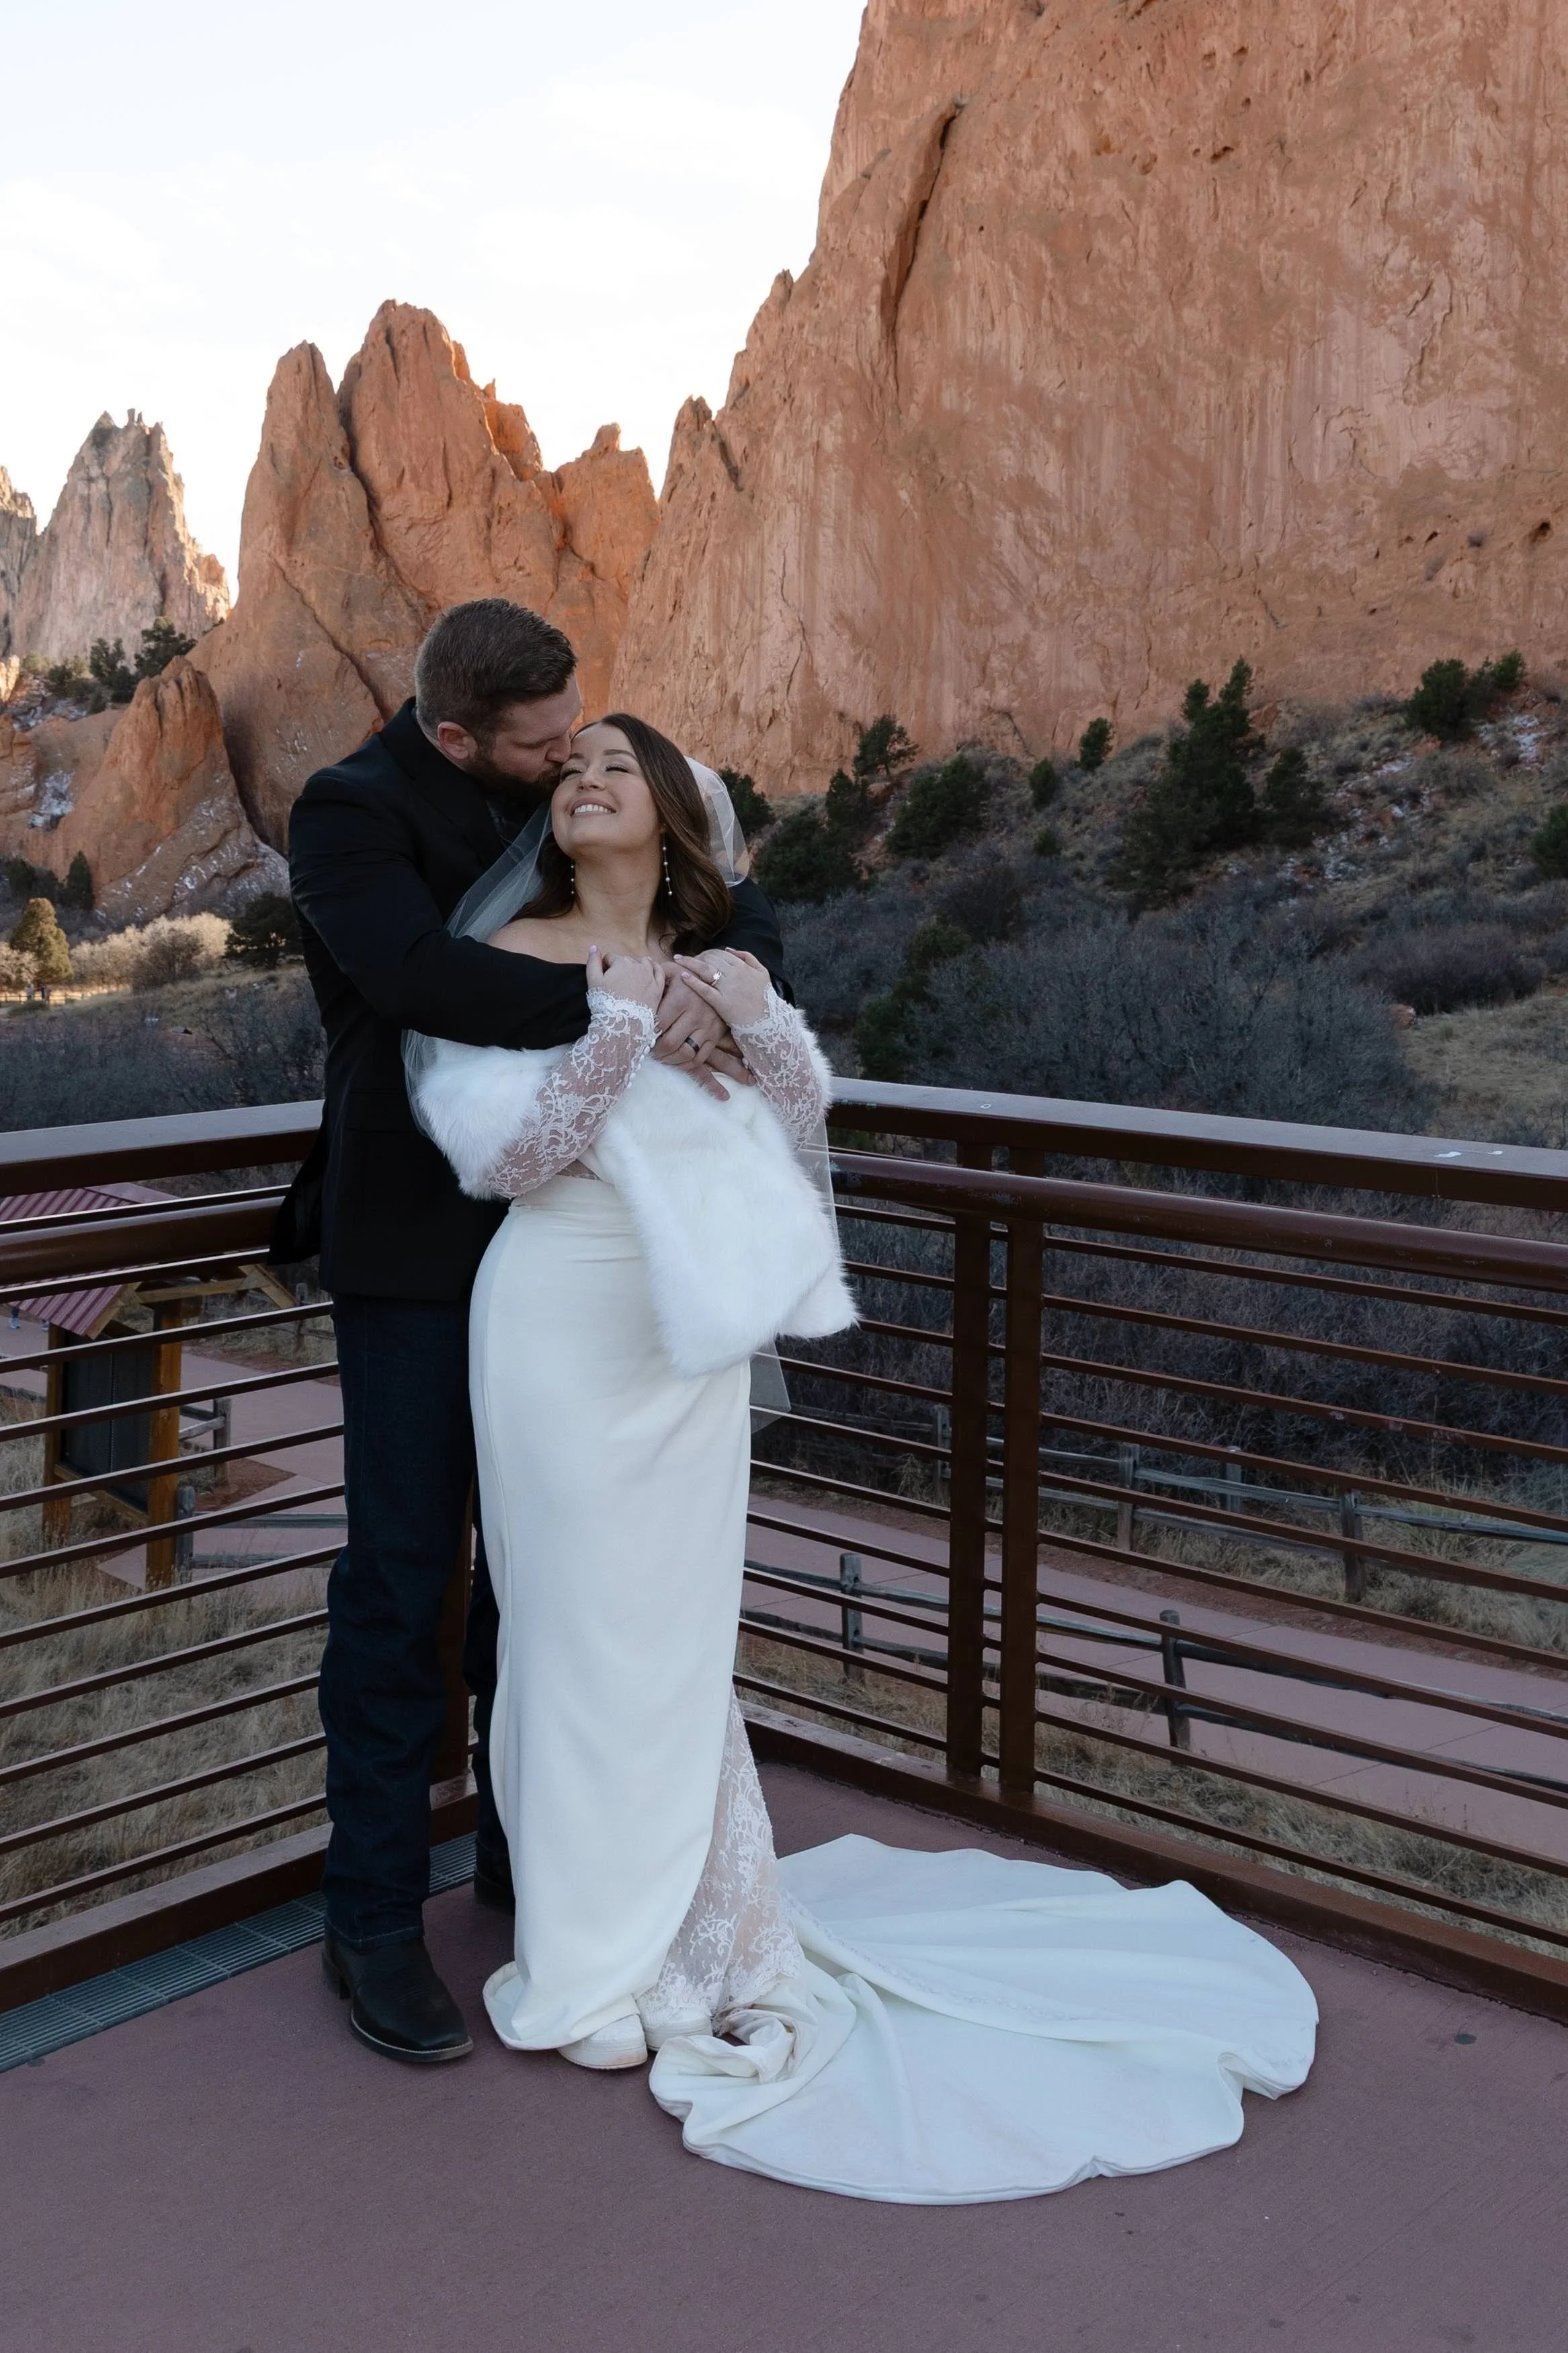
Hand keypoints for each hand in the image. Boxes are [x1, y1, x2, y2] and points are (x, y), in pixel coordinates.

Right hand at [586, 945, 663, 1011]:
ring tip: (631, 977)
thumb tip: (594, 947)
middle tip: (616, 983)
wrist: (623, 1024)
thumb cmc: (606, 1003)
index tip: (604, 977)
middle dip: (620, 968)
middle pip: (627, 960)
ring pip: (644, 962)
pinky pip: (659, 972)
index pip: (610, 958)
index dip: (605, 967)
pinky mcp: (658, 987)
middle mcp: (638, 965)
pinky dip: (655, 969)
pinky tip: (649, 972)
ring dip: (637, 966)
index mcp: (621, 962)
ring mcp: (650, 976)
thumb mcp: (593, 981)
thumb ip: (592, 962)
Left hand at [651, 968, 749, 1099]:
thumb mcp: (670, 971)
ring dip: (669, 1059)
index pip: (659, 1025)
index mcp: (681, 997)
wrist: (718, 980)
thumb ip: (651, 978)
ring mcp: (708, 1027)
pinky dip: (684, 1064)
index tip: (641, 1036)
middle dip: (656, 1051)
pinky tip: (675, 1059)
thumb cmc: (686, 976)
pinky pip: (699, 1059)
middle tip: (649, 1050)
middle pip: (670, 1043)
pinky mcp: (715, 1037)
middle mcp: (696, 1013)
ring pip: (685, 1054)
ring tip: (661, 1056)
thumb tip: (633, 988)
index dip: (647, 1034)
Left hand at [672, 948, 773, 1031]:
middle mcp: (734, 974)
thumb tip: (729, 949)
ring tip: (677, 960)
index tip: (698, 954)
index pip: (720, 953)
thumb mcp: (762, 973)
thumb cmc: (765, 998)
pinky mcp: (721, 1002)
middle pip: (709, 959)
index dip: (707, 952)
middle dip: (696, 956)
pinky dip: (692, 981)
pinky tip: (682, 976)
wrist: (767, 1021)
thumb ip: (748, 957)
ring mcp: (727, 988)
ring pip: (705, 969)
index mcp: (742, 966)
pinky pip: (704, 989)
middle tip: (683, 957)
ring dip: (689, 962)